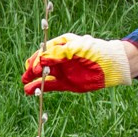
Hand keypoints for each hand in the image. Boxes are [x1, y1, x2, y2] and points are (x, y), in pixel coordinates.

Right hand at [21, 34, 135, 94]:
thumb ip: (58, 54)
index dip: (37, 59)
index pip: (44, 52)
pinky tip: (29, 91)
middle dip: (32, 69)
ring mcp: (62, 71)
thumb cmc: (95, 51)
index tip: (36, 68)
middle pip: (41, 63)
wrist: (112, 66)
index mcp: (61, 45)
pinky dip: (40, 88)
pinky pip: (50, 86)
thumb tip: (41, 60)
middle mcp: (59, 58)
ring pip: (43, 76)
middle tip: (26, 76)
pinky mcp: (66, 83)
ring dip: (33, 80)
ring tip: (24, 85)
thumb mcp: (76, 49)